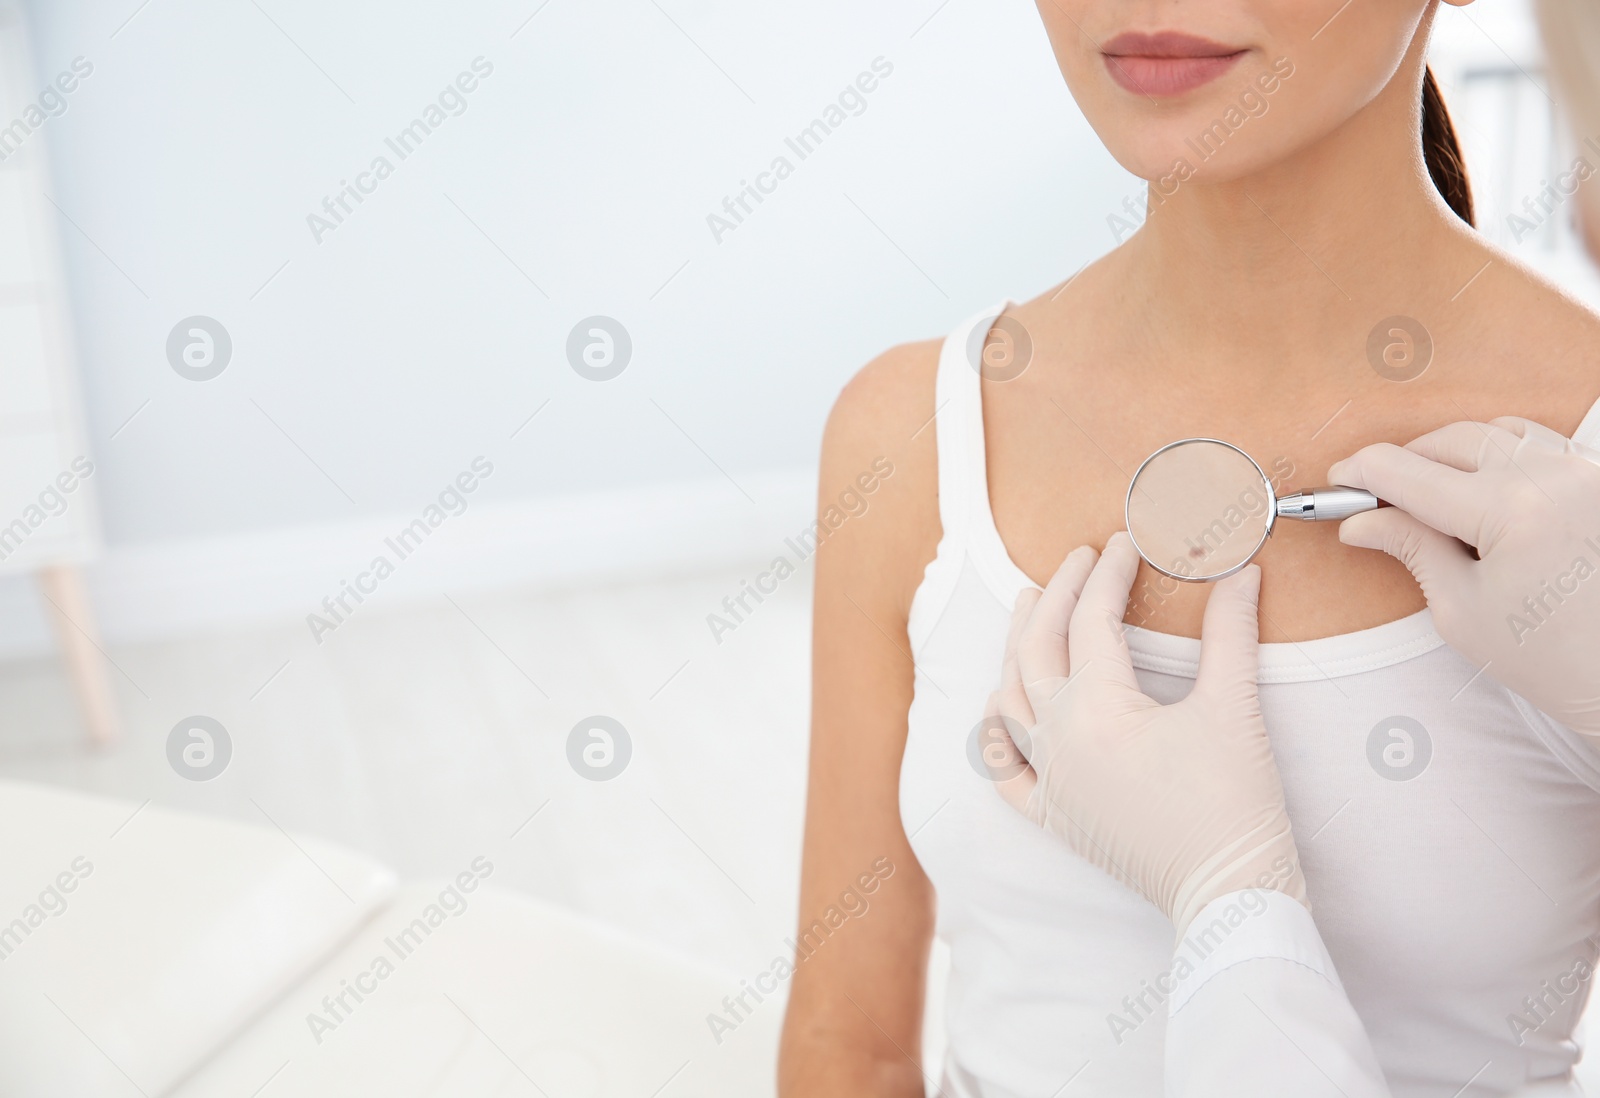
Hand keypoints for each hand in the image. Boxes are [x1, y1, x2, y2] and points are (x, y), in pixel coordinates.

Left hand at [986, 532, 1305, 935]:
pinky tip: (999, 708)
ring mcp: (1050, 782)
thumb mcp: (1233, 708)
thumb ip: (1231, 634)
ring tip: (1029, 610)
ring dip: (1016, 649)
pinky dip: (998, 733)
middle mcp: (1058, 740)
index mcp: (1097, 708)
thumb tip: (1241, 571)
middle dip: (1056, 596)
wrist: (1229, 892)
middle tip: (1076, 560)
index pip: (1093, 620)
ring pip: (1009, 700)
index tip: (1124, 542)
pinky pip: (1006, 771)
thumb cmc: (1235, 804)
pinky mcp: (1054, 820)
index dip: (1108, 574)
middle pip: (1038, 648)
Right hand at [1330, 417, 1599, 736]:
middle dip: (1404, 464)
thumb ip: (1410, 548)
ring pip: (1492, 432)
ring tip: (1433, 501)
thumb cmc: (1553, 659)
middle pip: (1448, 440)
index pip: (1410, 473)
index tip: (1338, 481)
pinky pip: (1536, 442)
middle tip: (1377, 502)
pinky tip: (1482, 494)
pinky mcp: (1597, 480)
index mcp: (1510, 510)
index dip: (1362, 474)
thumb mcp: (1460, 610)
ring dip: (1450, 456)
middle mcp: (1551, 477)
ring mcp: (1582, 473)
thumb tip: (1362, 522)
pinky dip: (1497, 456)